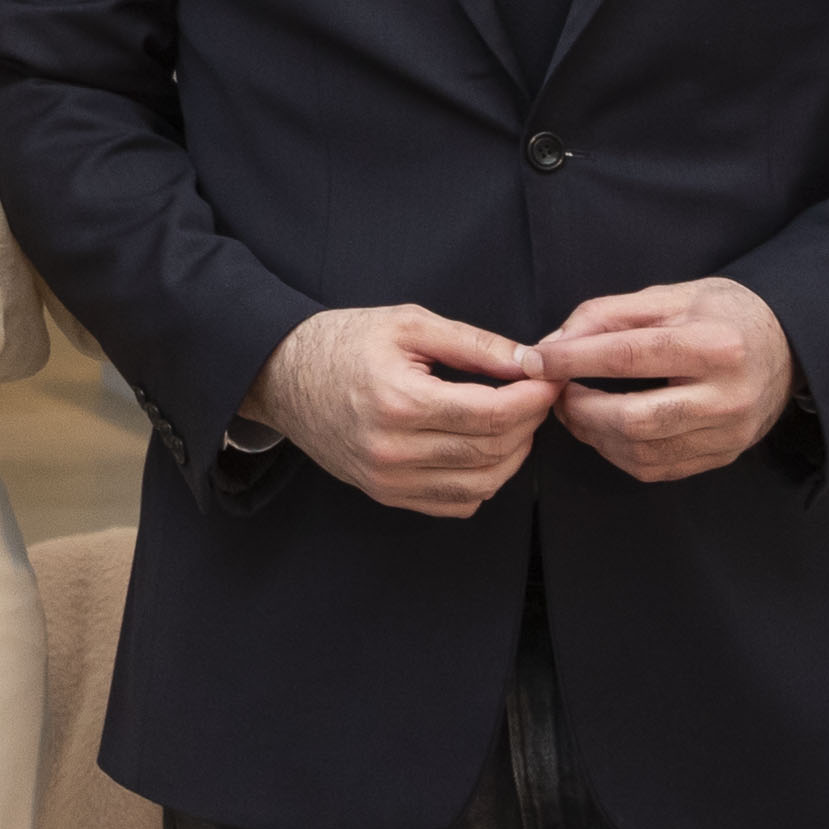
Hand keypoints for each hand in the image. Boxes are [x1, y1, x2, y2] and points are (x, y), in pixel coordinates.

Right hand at [246, 304, 552, 517]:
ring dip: (513, 455)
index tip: (548, 379)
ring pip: (483, 484)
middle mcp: (392, 449)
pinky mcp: (385, 493)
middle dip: (529, 423)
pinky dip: (483, 481)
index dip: (533, 399)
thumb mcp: (407, 324)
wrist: (280, 376)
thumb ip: (473, 343)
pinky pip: (457, 504)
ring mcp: (387, 478)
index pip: (492, 414)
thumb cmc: (343, 342)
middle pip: (493, 451)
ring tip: (512, 422)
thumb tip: (531, 362)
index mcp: (398, 401)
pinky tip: (480, 450)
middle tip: (535, 396)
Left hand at [535, 277, 798, 484]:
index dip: (570, 361)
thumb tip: (550, 345)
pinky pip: (657, 468)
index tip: (533, 361)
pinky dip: (618, 453)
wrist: (787, 345)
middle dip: (579, 411)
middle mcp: (728, 396)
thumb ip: (605, 315)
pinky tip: (605, 430)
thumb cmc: (720, 313)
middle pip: (633, 420)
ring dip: (593, 435)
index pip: (627, 357)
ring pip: (641, 452)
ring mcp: (729, 433)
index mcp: (715, 346)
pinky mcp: (725, 455)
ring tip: (577, 409)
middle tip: (556, 393)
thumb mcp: (667, 296)